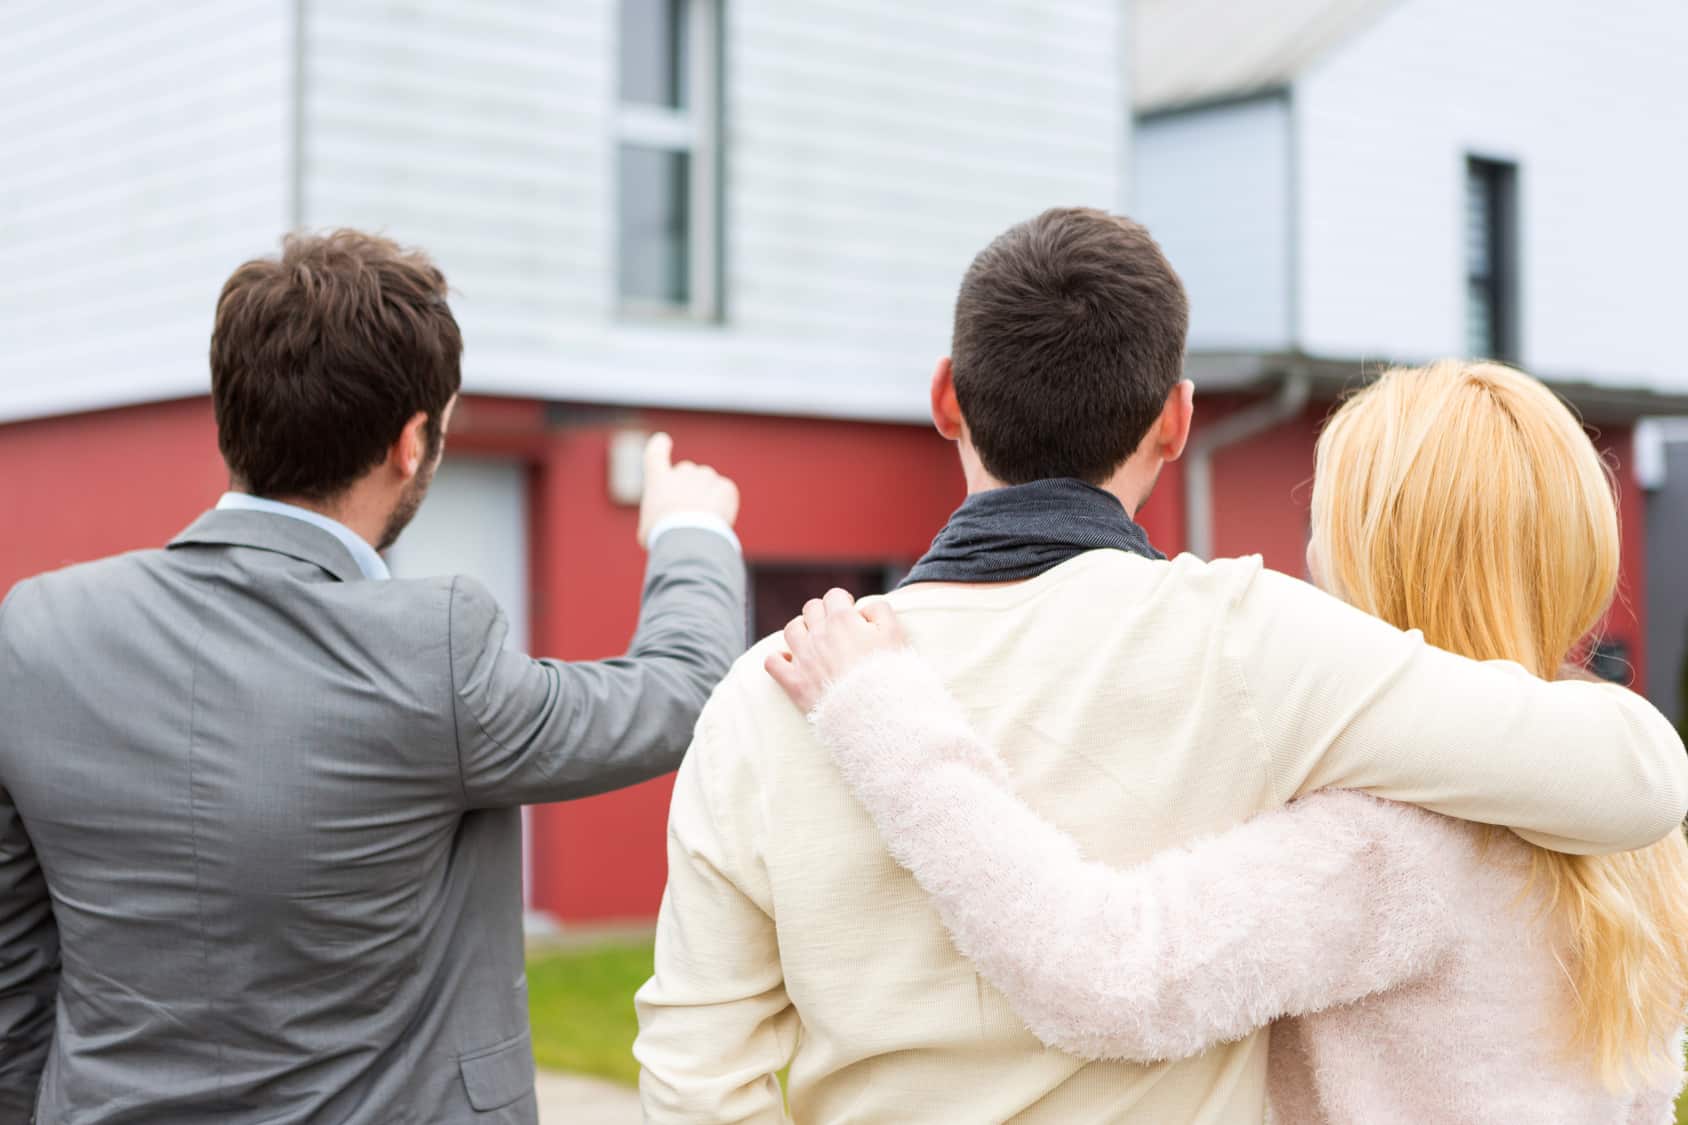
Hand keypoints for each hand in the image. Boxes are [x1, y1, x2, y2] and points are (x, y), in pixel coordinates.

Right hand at [637, 432, 739, 547]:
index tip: (663, 441)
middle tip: (689, 511)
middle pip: (687, 471)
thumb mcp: (648, 529)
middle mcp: (681, 473)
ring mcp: (705, 477)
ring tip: (704, 521)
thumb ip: (657, 517)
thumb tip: (666, 522)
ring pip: (708, 482)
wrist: (689, 539)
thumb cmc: (663, 537)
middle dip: (689, 486)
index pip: (655, 452)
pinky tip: (719, 522)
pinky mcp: (726, 487)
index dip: (660, 446)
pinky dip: (724, 506)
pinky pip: (726, 493)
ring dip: (707, 496)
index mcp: (657, 479)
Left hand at [765, 588, 908, 712]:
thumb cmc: (888, 673)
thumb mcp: (896, 634)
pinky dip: (778, 659)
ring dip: (800, 630)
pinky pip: (773, 662)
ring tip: (812, 640)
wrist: (876, 712)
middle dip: (822, 614)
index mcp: (842, 620)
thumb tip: (863, 608)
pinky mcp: (795, 683)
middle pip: (811, 609)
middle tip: (834, 628)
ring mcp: (803, 658)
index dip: (843, 602)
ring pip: (791, 630)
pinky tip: (788, 661)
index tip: (849, 612)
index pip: (835, 596)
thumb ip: (880, 610)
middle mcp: (819, 634)